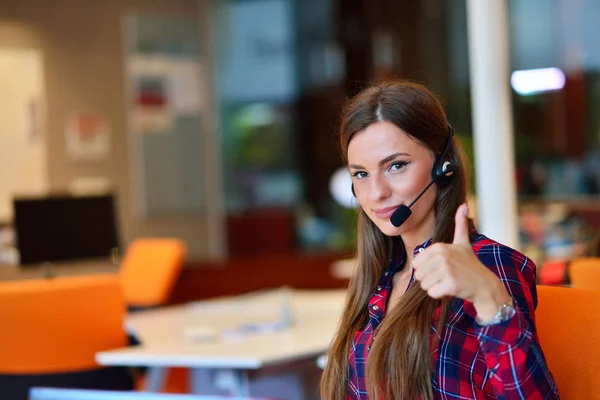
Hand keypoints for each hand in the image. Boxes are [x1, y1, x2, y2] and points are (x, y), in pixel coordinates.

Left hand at [412, 203, 510, 320]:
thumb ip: (460, 225)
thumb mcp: (463, 243)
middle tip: (445, 277)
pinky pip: (432, 293)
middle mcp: (442, 256)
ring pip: (424, 285)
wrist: (485, 285)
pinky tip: (452, 289)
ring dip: (435, 287)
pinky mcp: (450, 284)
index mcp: (439, 247)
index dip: (426, 270)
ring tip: (449, 282)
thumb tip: (463, 205)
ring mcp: (446, 270)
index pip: (416, 263)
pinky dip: (440, 295)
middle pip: (418, 275)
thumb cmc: (470, 265)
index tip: (441, 268)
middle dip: (429, 280)